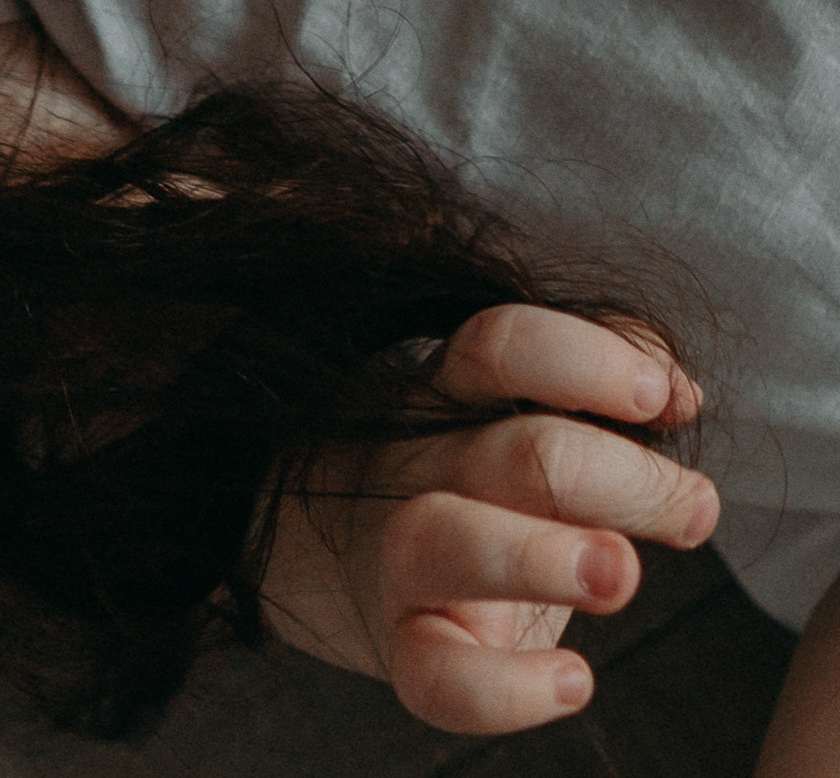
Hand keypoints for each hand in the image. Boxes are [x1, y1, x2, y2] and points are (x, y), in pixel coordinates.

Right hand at [257, 304, 717, 732]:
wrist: (343, 551)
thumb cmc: (465, 477)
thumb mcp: (514, 410)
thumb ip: (593, 380)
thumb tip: (677, 388)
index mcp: (448, 393)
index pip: (501, 347)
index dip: (586, 362)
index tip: (664, 397)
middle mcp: (418, 463)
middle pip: (513, 454)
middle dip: (620, 479)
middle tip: (695, 509)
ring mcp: (399, 558)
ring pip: (451, 544)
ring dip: (545, 558)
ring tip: (621, 574)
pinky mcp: (405, 649)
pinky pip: (438, 678)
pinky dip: (508, 690)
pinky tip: (575, 681)